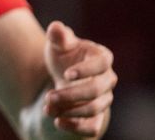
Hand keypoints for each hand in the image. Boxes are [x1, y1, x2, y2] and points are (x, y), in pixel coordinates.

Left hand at [42, 21, 115, 135]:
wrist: (64, 76)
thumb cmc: (64, 55)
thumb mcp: (58, 44)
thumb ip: (58, 36)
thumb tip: (56, 27)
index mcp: (102, 57)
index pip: (101, 64)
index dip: (86, 70)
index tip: (66, 74)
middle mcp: (108, 79)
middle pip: (97, 90)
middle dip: (72, 94)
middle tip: (49, 96)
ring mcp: (104, 99)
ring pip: (95, 109)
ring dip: (70, 111)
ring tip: (47, 108)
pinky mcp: (97, 116)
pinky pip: (93, 126)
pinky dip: (77, 127)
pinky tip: (58, 122)